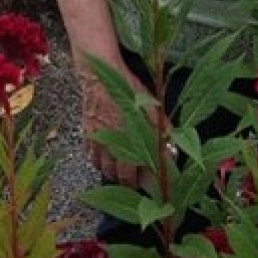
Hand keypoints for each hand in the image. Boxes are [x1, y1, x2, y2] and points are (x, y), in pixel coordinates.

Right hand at [79, 64, 153, 188]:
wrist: (98, 72)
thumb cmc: (126, 84)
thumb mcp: (148, 101)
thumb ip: (159, 123)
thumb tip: (171, 141)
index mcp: (128, 136)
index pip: (134, 172)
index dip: (143, 182)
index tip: (152, 185)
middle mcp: (111, 142)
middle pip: (117, 175)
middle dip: (128, 182)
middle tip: (138, 181)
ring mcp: (97, 139)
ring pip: (103, 168)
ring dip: (113, 173)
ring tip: (123, 172)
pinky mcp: (87, 132)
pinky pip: (91, 155)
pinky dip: (99, 161)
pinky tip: (106, 158)